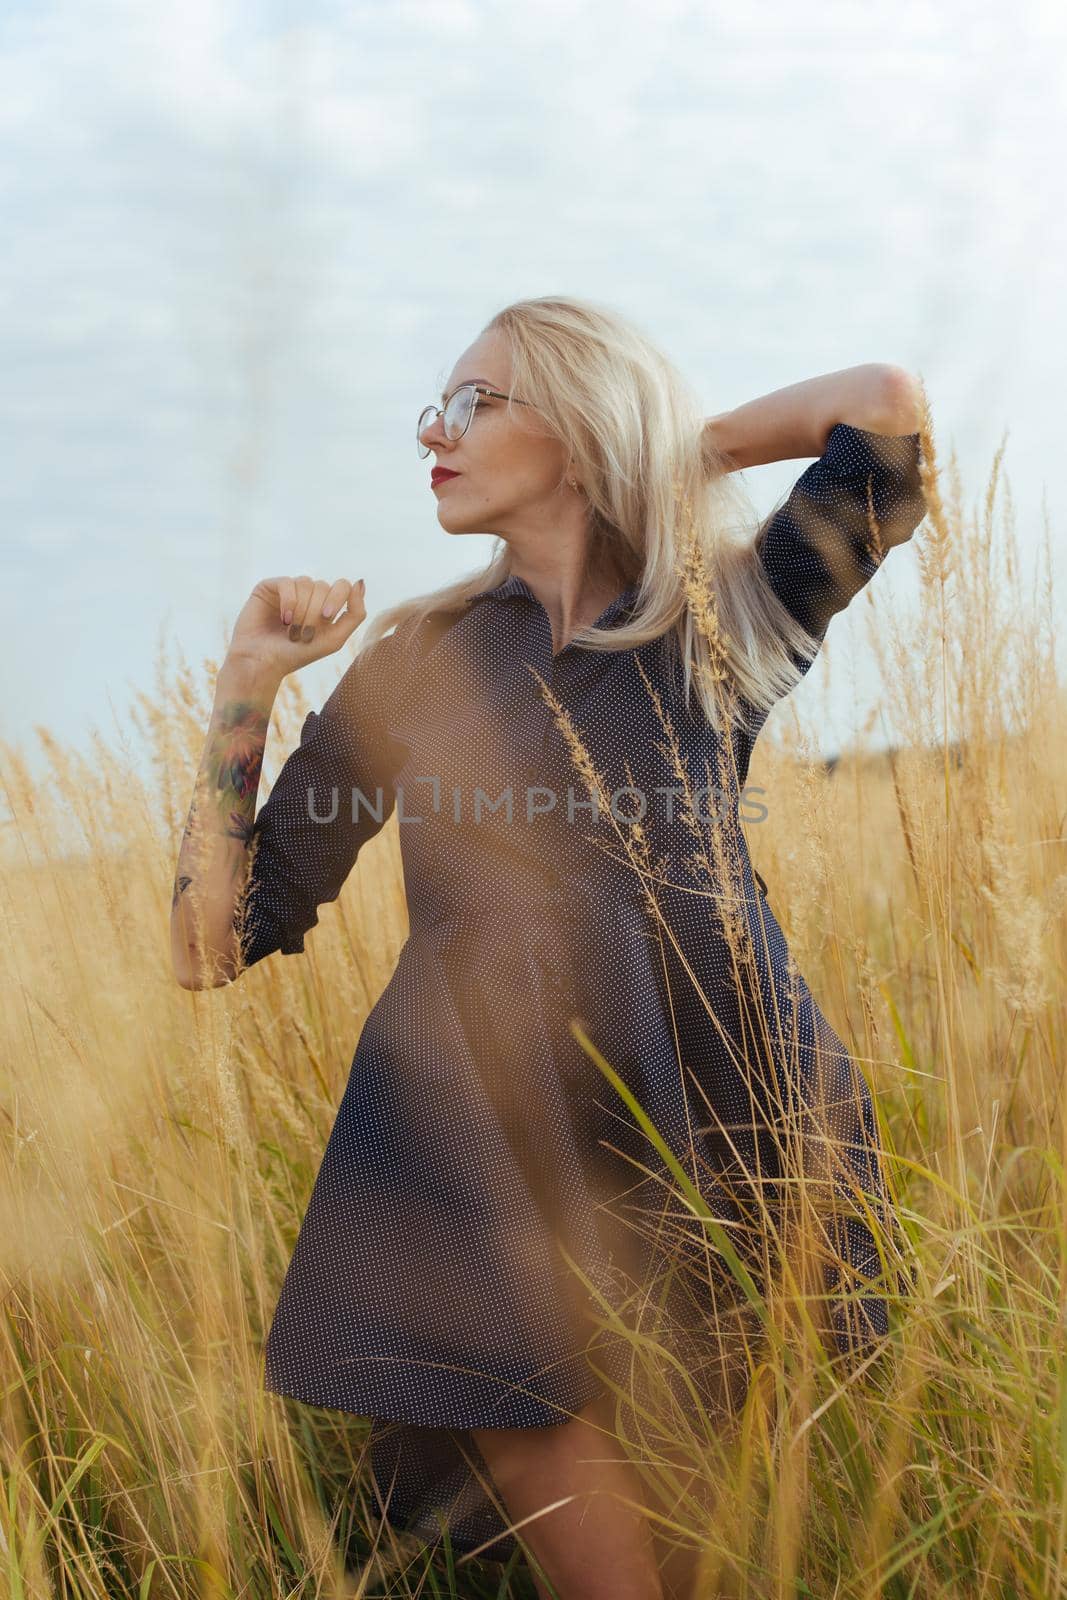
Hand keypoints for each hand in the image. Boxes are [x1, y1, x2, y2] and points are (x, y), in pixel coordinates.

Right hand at [226, 575, 366, 679]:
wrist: (262, 664)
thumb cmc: (297, 655)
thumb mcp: (334, 640)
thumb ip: (355, 614)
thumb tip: (360, 582)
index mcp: (325, 605)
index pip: (342, 586)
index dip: (337, 598)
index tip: (326, 616)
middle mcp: (308, 595)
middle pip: (324, 586)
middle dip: (315, 612)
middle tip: (303, 633)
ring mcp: (289, 590)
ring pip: (306, 584)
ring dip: (302, 611)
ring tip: (291, 630)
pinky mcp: (269, 587)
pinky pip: (287, 583)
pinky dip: (289, 602)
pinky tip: (284, 618)